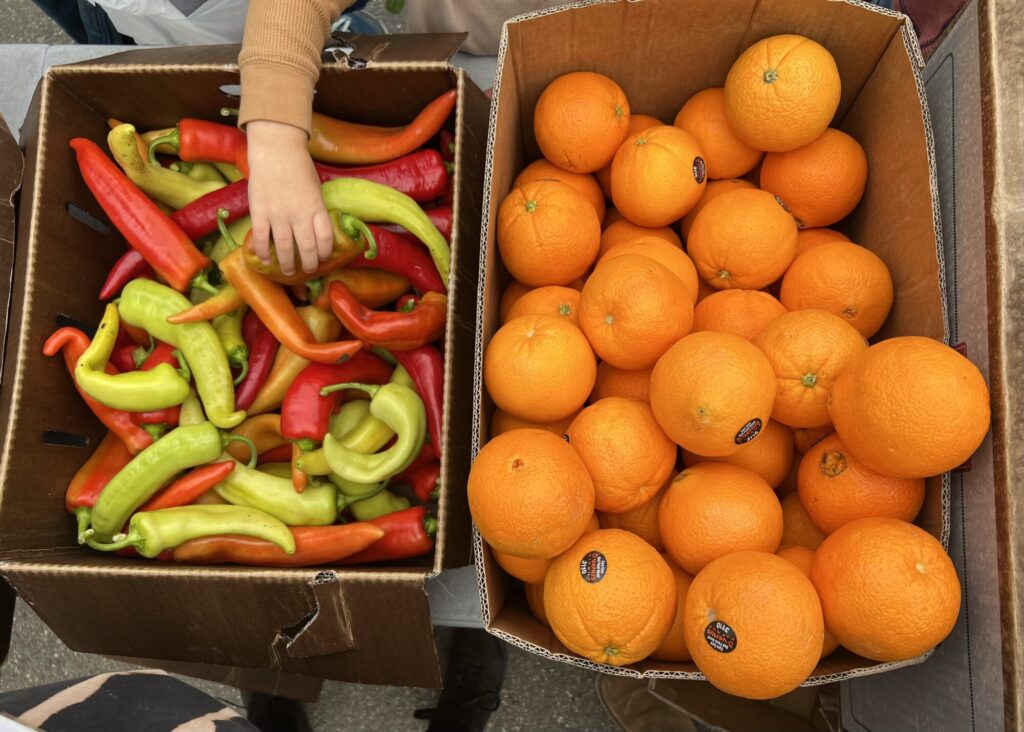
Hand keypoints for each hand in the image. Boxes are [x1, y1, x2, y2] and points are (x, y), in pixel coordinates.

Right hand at [246, 120, 332, 275]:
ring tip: (288, 272)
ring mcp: (278, 214)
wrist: (276, 149)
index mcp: (316, 207)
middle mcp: (299, 214)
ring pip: (285, 249)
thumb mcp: (316, 188)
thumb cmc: (299, 167)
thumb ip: (316, 209)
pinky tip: (266, 261)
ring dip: (287, 265)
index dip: (326, 253)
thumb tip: (317, 230)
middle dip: (309, 265)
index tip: (324, 259)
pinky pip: (262, 239)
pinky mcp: (260, 212)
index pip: (325, 238)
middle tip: (308, 271)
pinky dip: (264, 253)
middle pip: (307, 248)